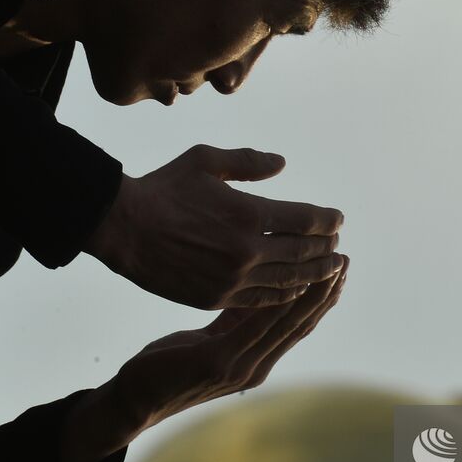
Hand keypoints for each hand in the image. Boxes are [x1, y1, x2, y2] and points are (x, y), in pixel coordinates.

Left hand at [59, 255, 348, 461]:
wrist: (134, 398)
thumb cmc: (166, 365)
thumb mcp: (207, 338)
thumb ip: (233, 321)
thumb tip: (258, 293)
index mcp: (256, 361)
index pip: (297, 326)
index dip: (321, 298)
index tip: (338, 268)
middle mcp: (256, 367)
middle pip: (301, 325)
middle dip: (325, 292)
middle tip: (345, 260)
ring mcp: (241, 368)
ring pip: (286, 324)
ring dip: (311, 294)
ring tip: (328, 266)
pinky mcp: (219, 363)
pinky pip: (256, 327)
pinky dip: (277, 304)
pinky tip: (289, 282)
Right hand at [82, 144, 344, 309]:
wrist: (122, 229)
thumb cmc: (163, 189)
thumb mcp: (205, 160)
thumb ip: (248, 162)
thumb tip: (282, 163)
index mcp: (248, 214)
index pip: (305, 220)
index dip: (327, 220)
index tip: (338, 219)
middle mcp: (246, 251)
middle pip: (303, 253)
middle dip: (326, 248)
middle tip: (339, 245)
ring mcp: (232, 279)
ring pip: (288, 281)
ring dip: (314, 274)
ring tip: (330, 269)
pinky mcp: (216, 298)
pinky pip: (261, 300)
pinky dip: (284, 294)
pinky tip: (295, 288)